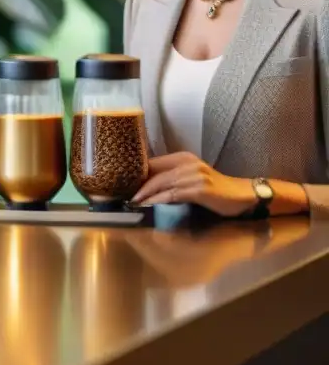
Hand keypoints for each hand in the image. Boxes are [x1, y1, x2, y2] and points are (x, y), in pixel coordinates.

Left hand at [131, 152, 256, 216]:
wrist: (243, 196)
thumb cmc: (216, 191)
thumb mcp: (191, 178)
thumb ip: (172, 178)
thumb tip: (146, 187)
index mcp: (182, 158)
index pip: (152, 163)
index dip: (136, 174)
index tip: (122, 184)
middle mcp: (187, 163)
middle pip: (153, 172)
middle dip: (136, 185)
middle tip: (122, 196)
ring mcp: (194, 175)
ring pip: (160, 183)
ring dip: (144, 194)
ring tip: (131, 203)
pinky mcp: (200, 188)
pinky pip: (172, 194)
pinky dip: (157, 200)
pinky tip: (147, 206)